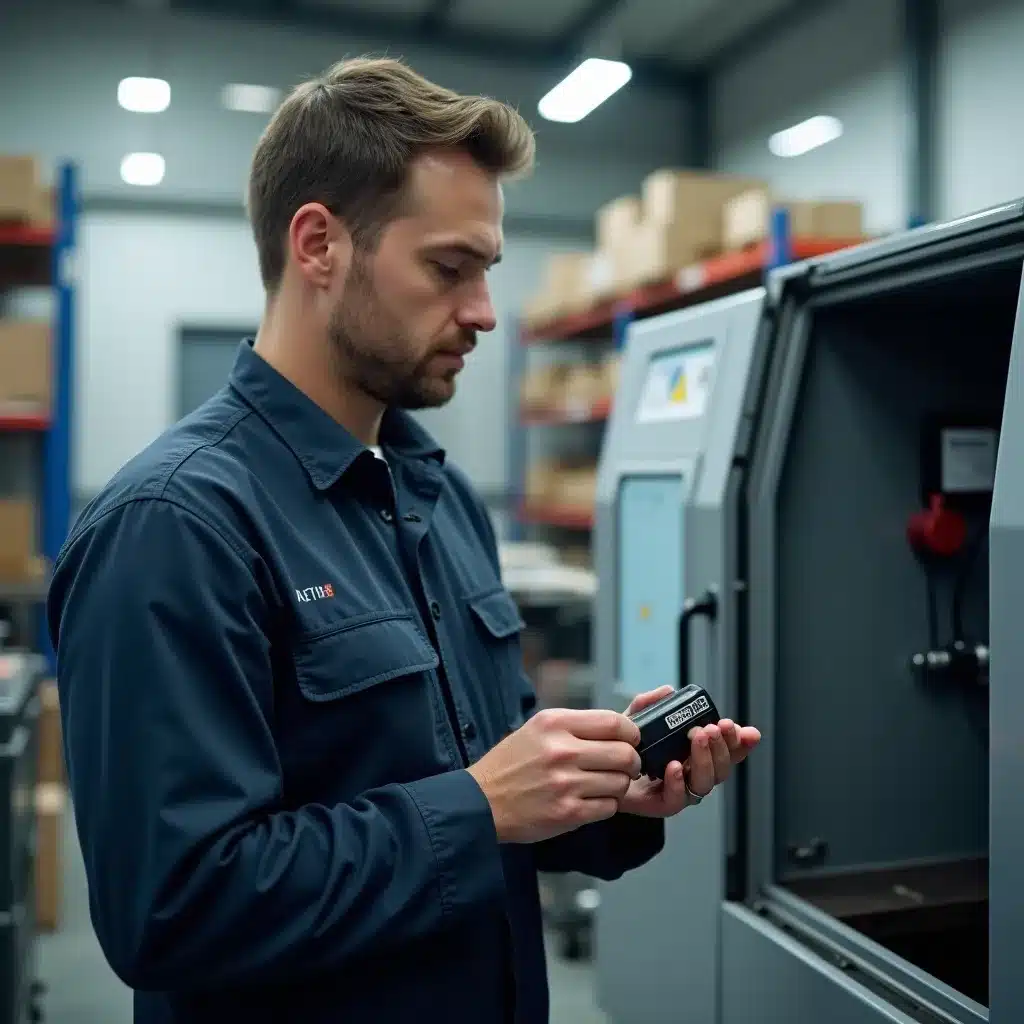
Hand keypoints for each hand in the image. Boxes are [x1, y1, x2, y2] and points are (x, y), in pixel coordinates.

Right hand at [467, 707, 641, 843]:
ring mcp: (566, 784)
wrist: (481, 802)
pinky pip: (608, 807)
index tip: (631, 740)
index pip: (614, 723)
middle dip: (631, 761)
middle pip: (625, 754)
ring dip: (618, 785)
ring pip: (620, 782)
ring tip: (602, 784)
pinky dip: (605, 805)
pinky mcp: (568, 813)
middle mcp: (562, 751)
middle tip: (624, 766)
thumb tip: (618, 729)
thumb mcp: (537, 728)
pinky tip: (590, 800)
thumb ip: (575, 726)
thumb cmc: (511, 764)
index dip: (631, 733)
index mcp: (555, 723)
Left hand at [617, 686, 760, 818]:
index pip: (728, 750)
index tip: (748, 731)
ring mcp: (681, 790)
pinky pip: (677, 799)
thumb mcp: (637, 719)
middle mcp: (693, 773)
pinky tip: (674, 766)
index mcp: (696, 754)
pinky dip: (677, 782)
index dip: (741, 743)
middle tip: (713, 728)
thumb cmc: (625, 746)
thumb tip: (668, 690)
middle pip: (722, 767)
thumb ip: (651, 703)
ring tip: (698, 738)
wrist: (602, 771)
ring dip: (705, 759)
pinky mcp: (661, 804)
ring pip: (705, 783)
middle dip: (723, 746)